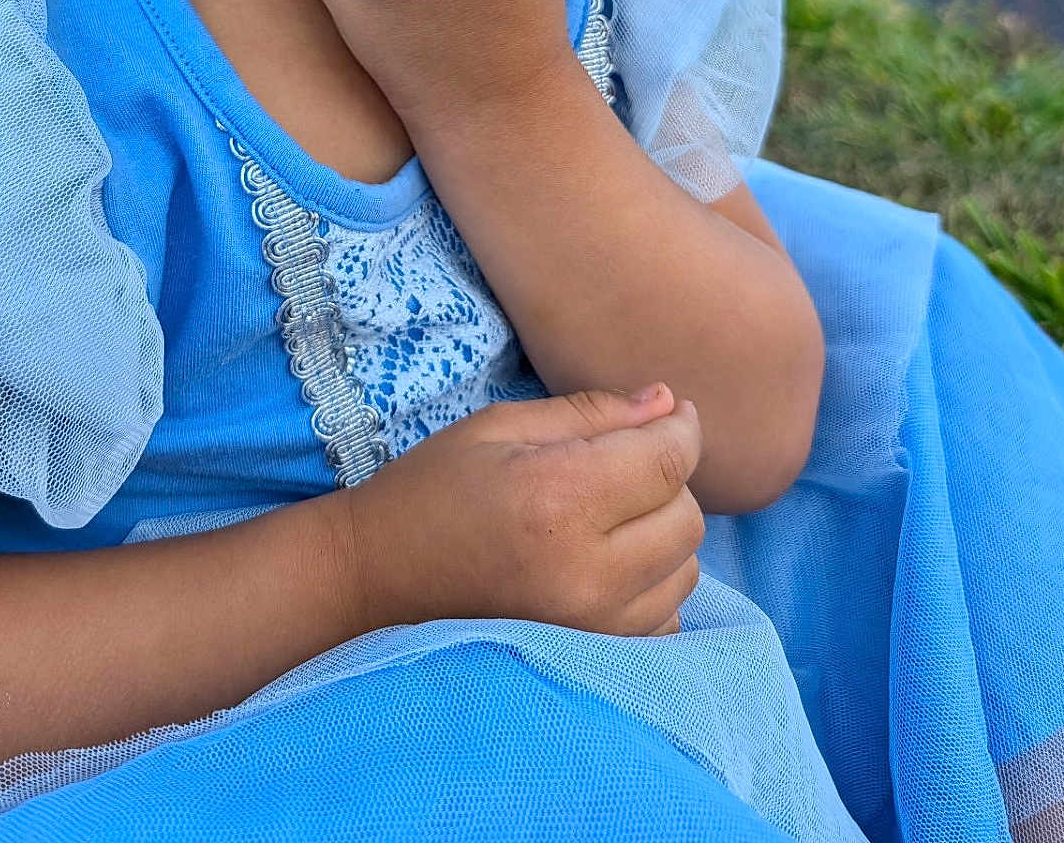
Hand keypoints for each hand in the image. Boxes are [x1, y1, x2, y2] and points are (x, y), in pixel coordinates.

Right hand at [333, 382, 701, 637]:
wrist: (377, 582)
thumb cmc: (434, 490)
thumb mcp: (501, 426)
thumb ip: (592, 413)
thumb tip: (667, 403)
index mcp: (558, 498)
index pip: (668, 461)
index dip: (681, 428)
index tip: (672, 413)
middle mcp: (586, 571)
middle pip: (686, 517)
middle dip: (666, 479)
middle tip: (620, 464)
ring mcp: (593, 627)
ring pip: (685, 570)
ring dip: (661, 534)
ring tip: (606, 517)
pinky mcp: (593, 660)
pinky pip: (666, 617)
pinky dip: (652, 585)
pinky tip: (603, 565)